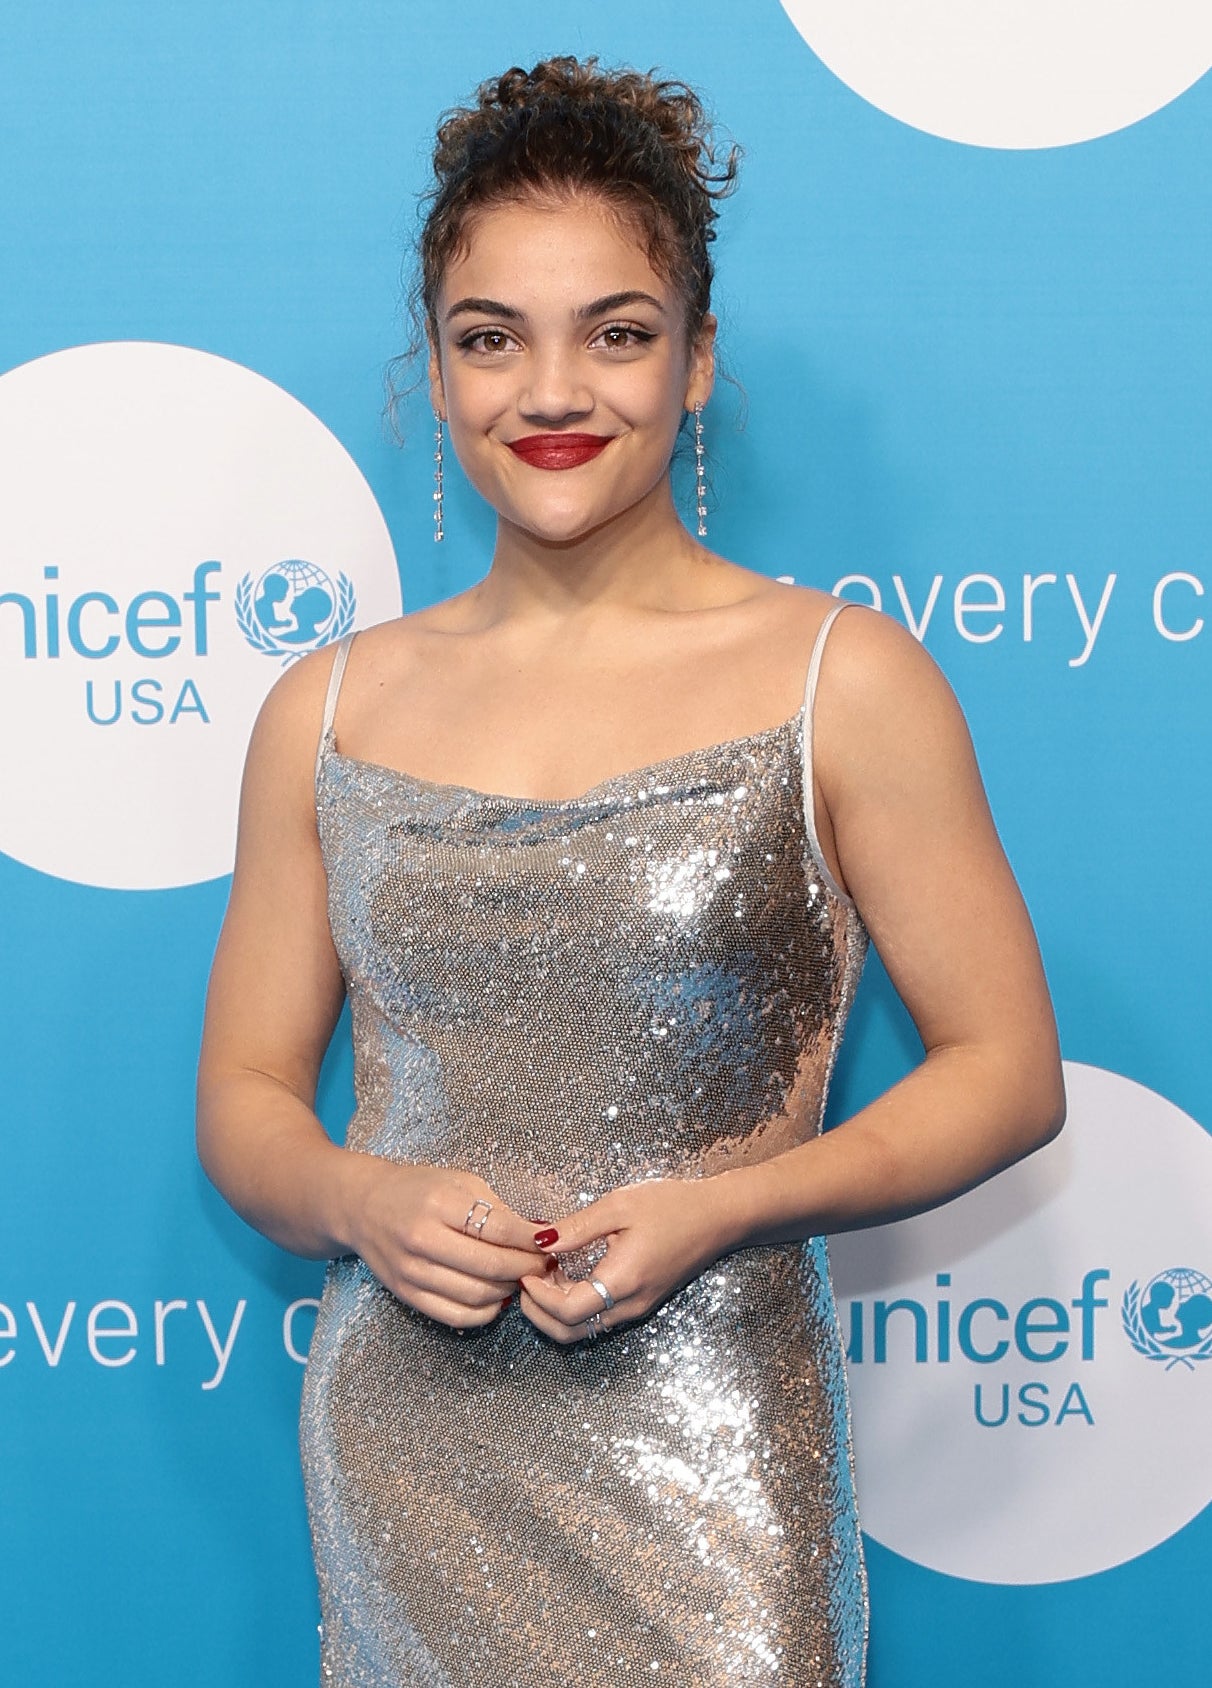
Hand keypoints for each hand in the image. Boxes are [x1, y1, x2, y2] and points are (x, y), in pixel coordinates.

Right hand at [342, 1156, 547, 1329]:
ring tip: (519, 1278)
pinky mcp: (407, 1295)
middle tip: (542, 1264)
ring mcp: (412, 1272)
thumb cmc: (417, 1190)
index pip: (497, 1229)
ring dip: (508, 1291)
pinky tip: (496, 1298)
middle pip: (490, 1266)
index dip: (530, 1239)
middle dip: (526, 1268)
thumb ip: (497, 1210)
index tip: (548, 1241)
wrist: (363, 1207)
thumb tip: (539, 1235)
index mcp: (439, 1204)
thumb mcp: (459, 1183)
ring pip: (476, 1295)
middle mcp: (422, 1239)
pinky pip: (456, 1316)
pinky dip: (485, 1312)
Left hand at [518, 1176, 735, 1344]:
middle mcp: (630, 1304)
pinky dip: (575, 1306)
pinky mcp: (642, 1302)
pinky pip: (600, 1317)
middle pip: (571, 1332)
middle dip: (539, 1313)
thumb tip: (541, 1241)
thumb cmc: (674, 1206)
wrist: (719, 1217)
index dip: (538, 1298)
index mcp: (623, 1280)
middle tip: (524, 1281)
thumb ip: (577, 1227)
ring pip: (584, 1328)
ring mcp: (638, 1307)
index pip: (567, 1312)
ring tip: (544, 1274)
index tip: (524, 1272)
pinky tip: (568, 1275)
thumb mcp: (620, 1205)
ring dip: (556, 1310)